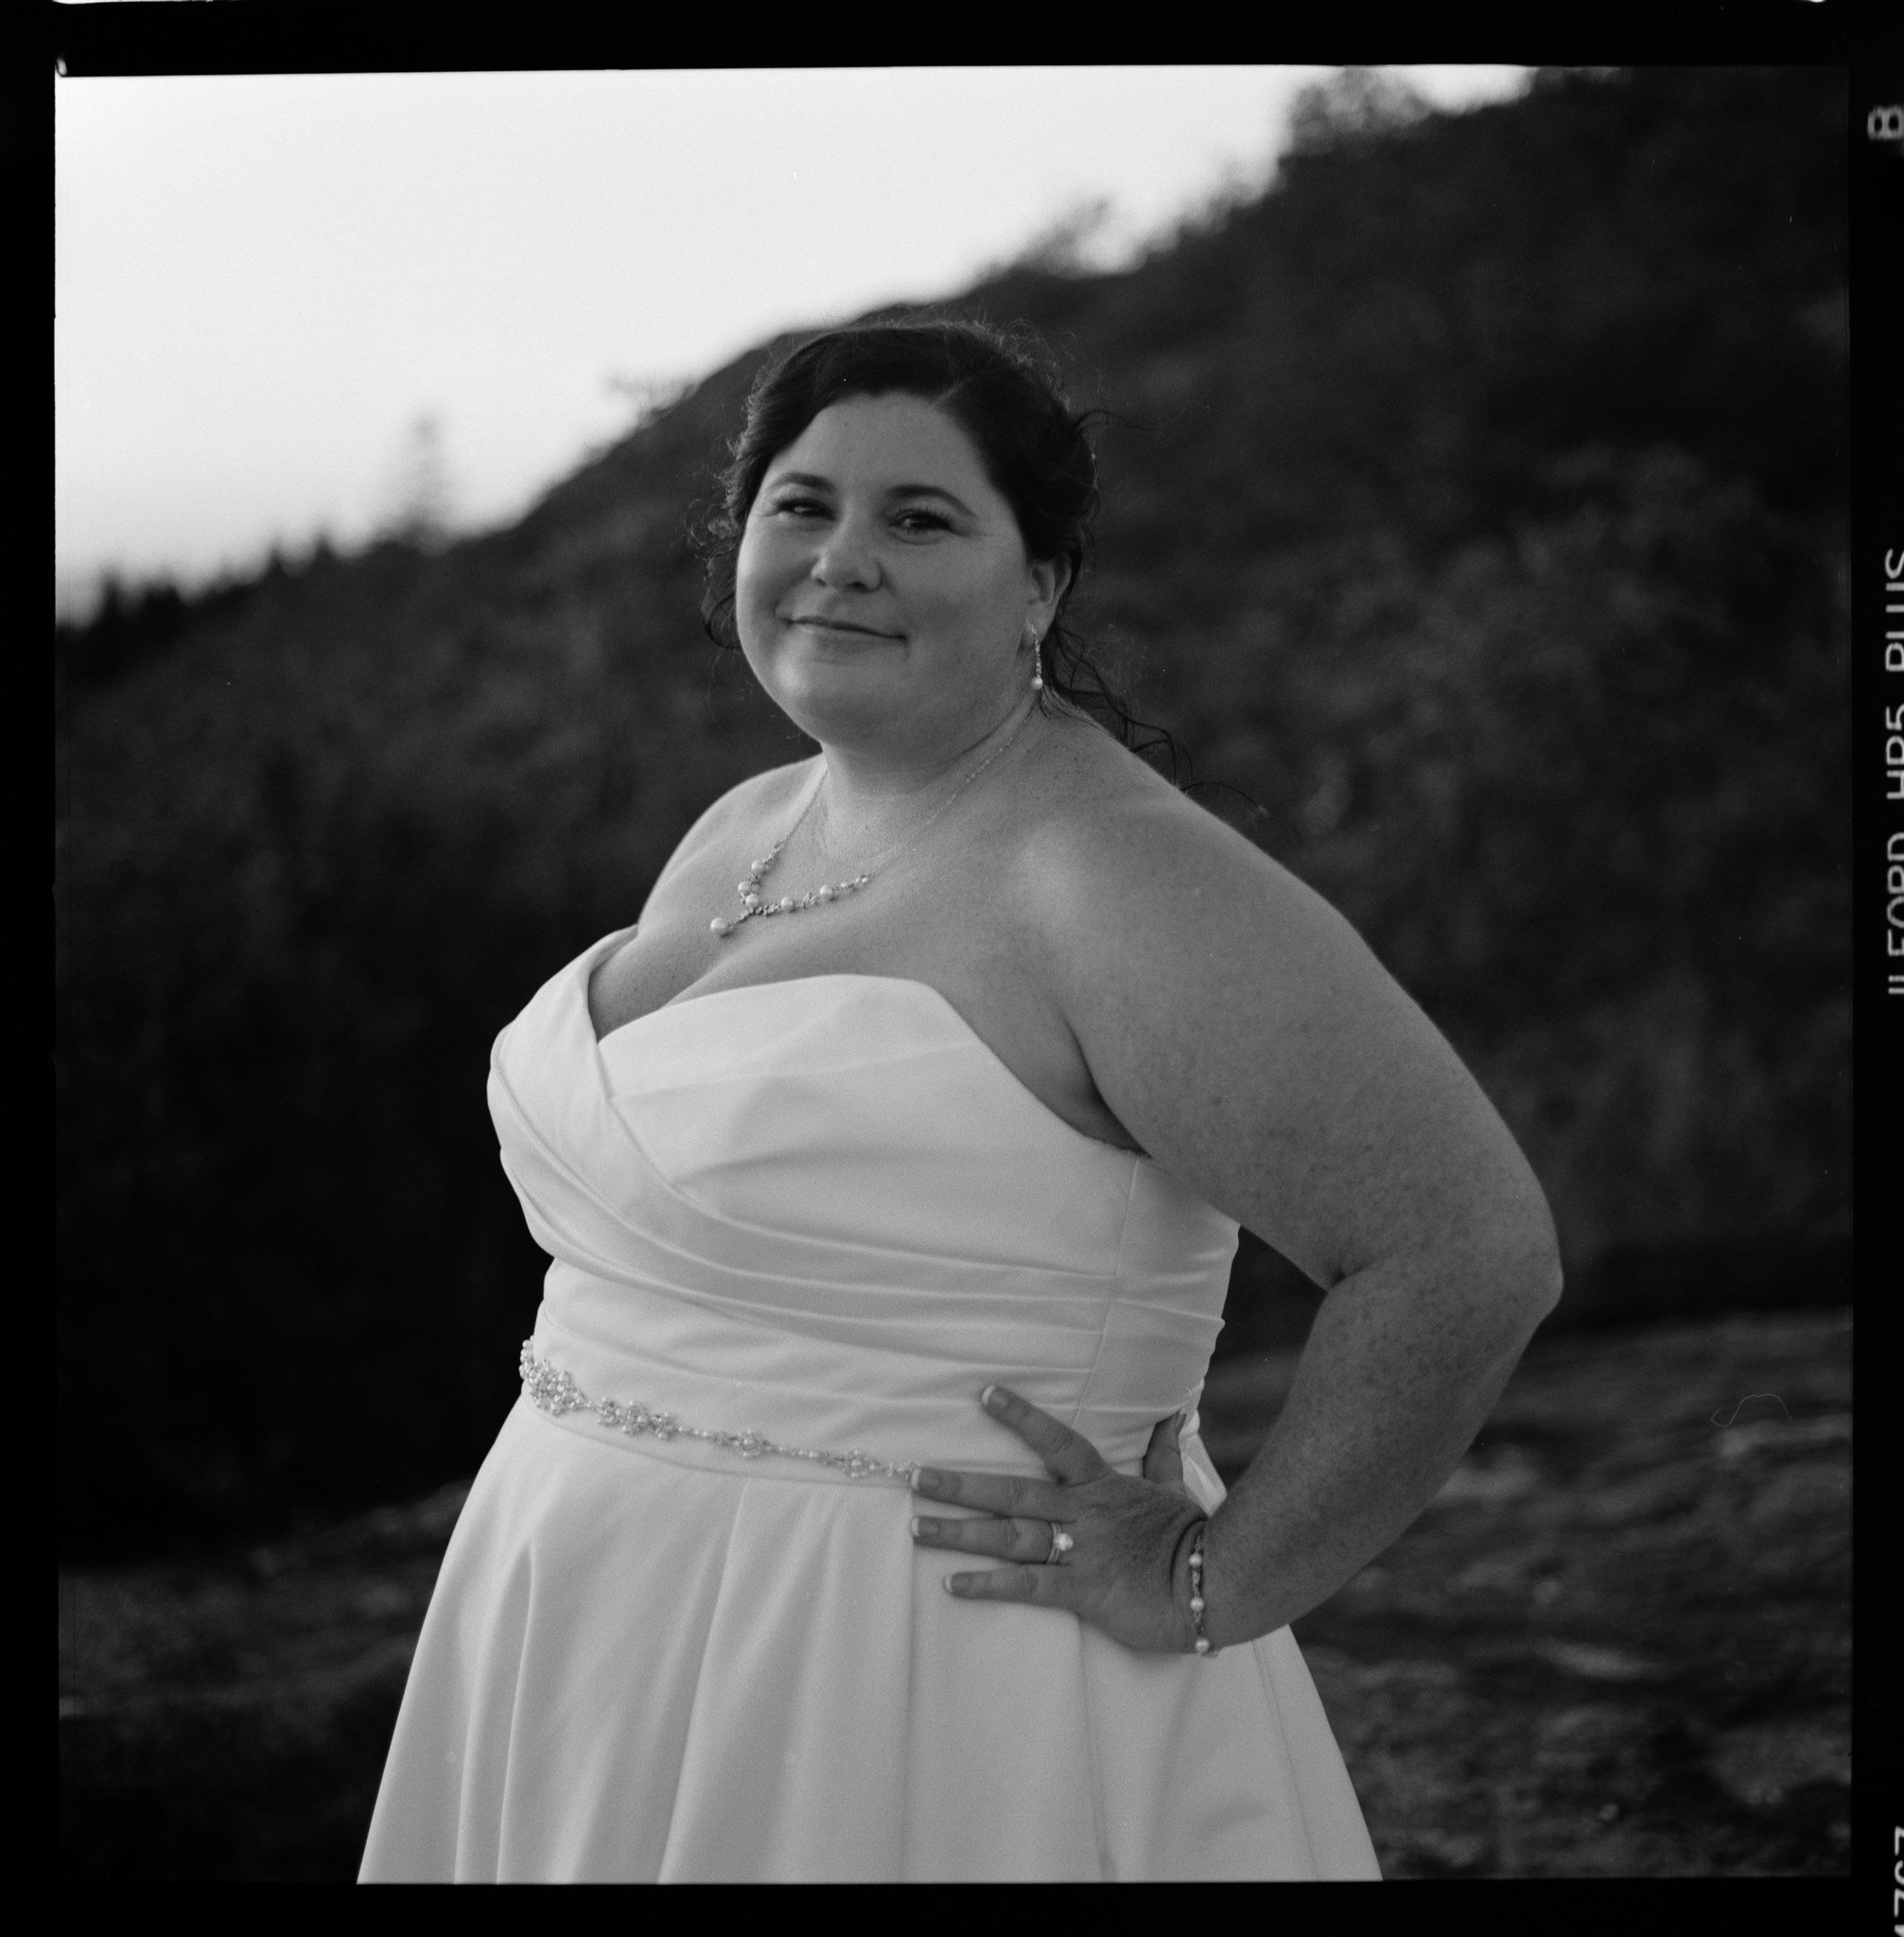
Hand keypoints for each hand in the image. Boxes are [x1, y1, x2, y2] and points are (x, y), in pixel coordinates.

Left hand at [910, 1383, 1206, 1654]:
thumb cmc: (1190, 1534)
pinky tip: (952, 1584)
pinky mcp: (1082, 1592)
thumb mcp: (1173, 1487)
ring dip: (959, 1532)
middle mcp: (1082, 1513)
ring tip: (917, 1527)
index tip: (984, 1394)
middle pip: (1011, 1492)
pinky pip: (1026, 1586)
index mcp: (1101, 1485)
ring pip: (1008, 1537)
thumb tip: (1174, 1410)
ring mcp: (1079, 1552)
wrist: (1215, 1583)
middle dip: (960, 1484)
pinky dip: (988, 1585)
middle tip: (914, 1475)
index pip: (1056, 1441)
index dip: (1021, 1416)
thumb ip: (1162, 1450)